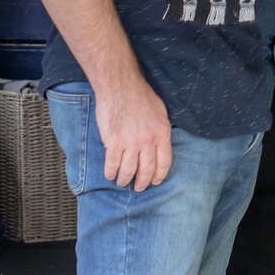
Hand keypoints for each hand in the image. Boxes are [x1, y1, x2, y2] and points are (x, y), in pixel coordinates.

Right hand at [94, 76, 172, 191]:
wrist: (120, 86)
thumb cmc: (141, 96)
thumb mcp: (160, 112)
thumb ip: (160, 130)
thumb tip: (160, 144)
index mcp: (162, 133)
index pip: (164, 162)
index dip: (159, 175)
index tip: (155, 181)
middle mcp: (148, 141)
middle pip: (146, 170)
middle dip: (142, 182)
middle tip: (138, 188)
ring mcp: (130, 142)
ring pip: (128, 170)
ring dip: (125, 179)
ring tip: (122, 182)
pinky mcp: (113, 142)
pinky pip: (112, 164)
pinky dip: (110, 172)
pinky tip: (110, 174)